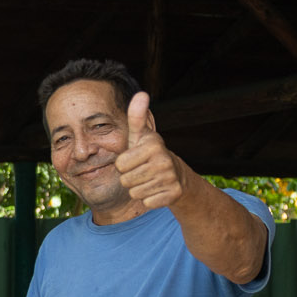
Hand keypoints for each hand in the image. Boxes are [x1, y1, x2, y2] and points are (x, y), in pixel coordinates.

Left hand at [114, 92, 188, 211]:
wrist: (176, 174)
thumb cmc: (149, 153)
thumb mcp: (141, 136)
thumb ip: (136, 117)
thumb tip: (140, 94)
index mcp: (153, 145)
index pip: (120, 164)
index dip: (124, 164)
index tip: (136, 159)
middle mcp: (164, 160)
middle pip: (125, 180)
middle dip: (130, 178)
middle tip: (142, 170)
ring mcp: (170, 178)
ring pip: (135, 192)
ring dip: (138, 188)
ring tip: (149, 179)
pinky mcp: (173, 195)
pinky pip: (146, 203)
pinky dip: (148, 199)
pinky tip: (156, 189)